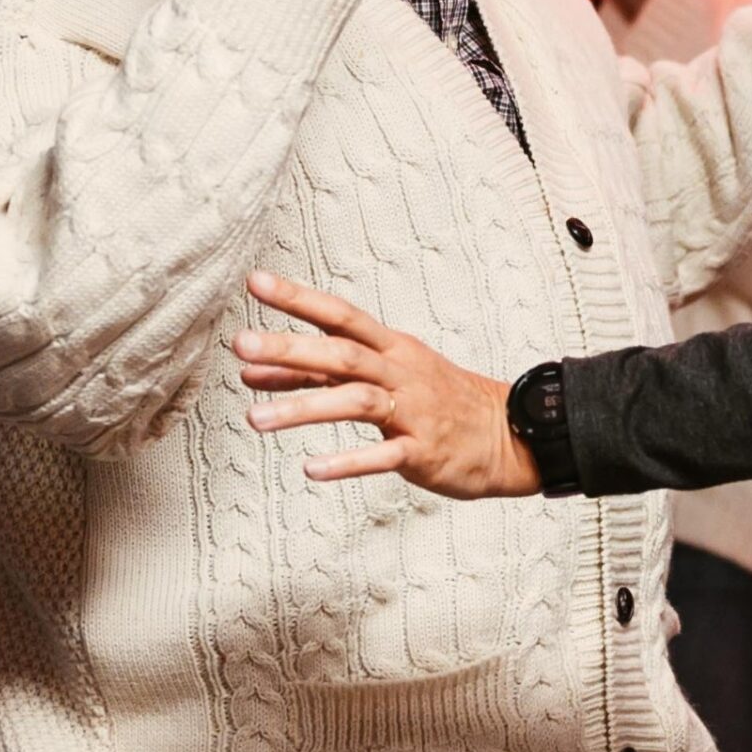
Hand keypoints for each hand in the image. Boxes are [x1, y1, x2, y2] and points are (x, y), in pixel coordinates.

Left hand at [237, 269, 534, 496]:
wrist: (509, 435)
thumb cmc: (434, 402)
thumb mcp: (380, 379)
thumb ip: (316, 377)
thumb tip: (250, 373)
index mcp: (392, 348)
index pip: (340, 315)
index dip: (299, 297)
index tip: (256, 282)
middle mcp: (402, 372)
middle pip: (343, 353)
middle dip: (291, 348)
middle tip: (242, 344)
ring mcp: (414, 410)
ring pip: (356, 402)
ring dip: (304, 408)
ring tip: (254, 419)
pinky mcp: (424, 450)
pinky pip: (383, 455)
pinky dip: (347, 461)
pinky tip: (312, 469)